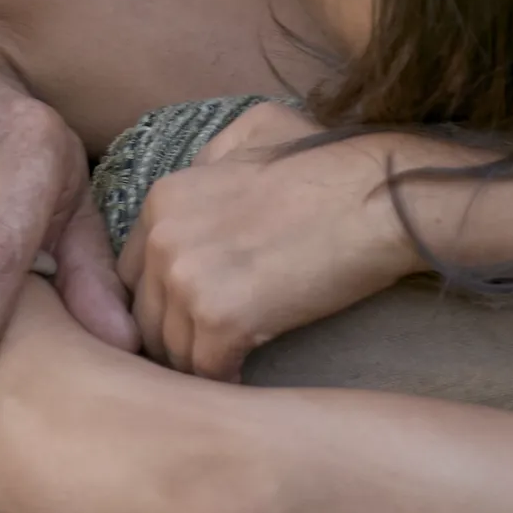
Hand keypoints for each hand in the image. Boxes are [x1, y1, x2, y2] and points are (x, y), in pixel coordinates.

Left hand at [121, 105, 427, 379]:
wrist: (378, 198)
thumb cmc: (329, 164)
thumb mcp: (254, 131)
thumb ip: (210, 157)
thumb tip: (201, 179)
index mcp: (163, 199)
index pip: (134, 274)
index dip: (163, 300)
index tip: (196, 316)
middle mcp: (162, 239)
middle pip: (145, 317)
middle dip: (175, 337)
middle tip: (211, 351)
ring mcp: (187, 280)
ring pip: (172, 350)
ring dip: (200, 364)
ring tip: (230, 370)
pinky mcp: (221, 319)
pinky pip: (206, 372)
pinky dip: (226, 381)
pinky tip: (247, 379)